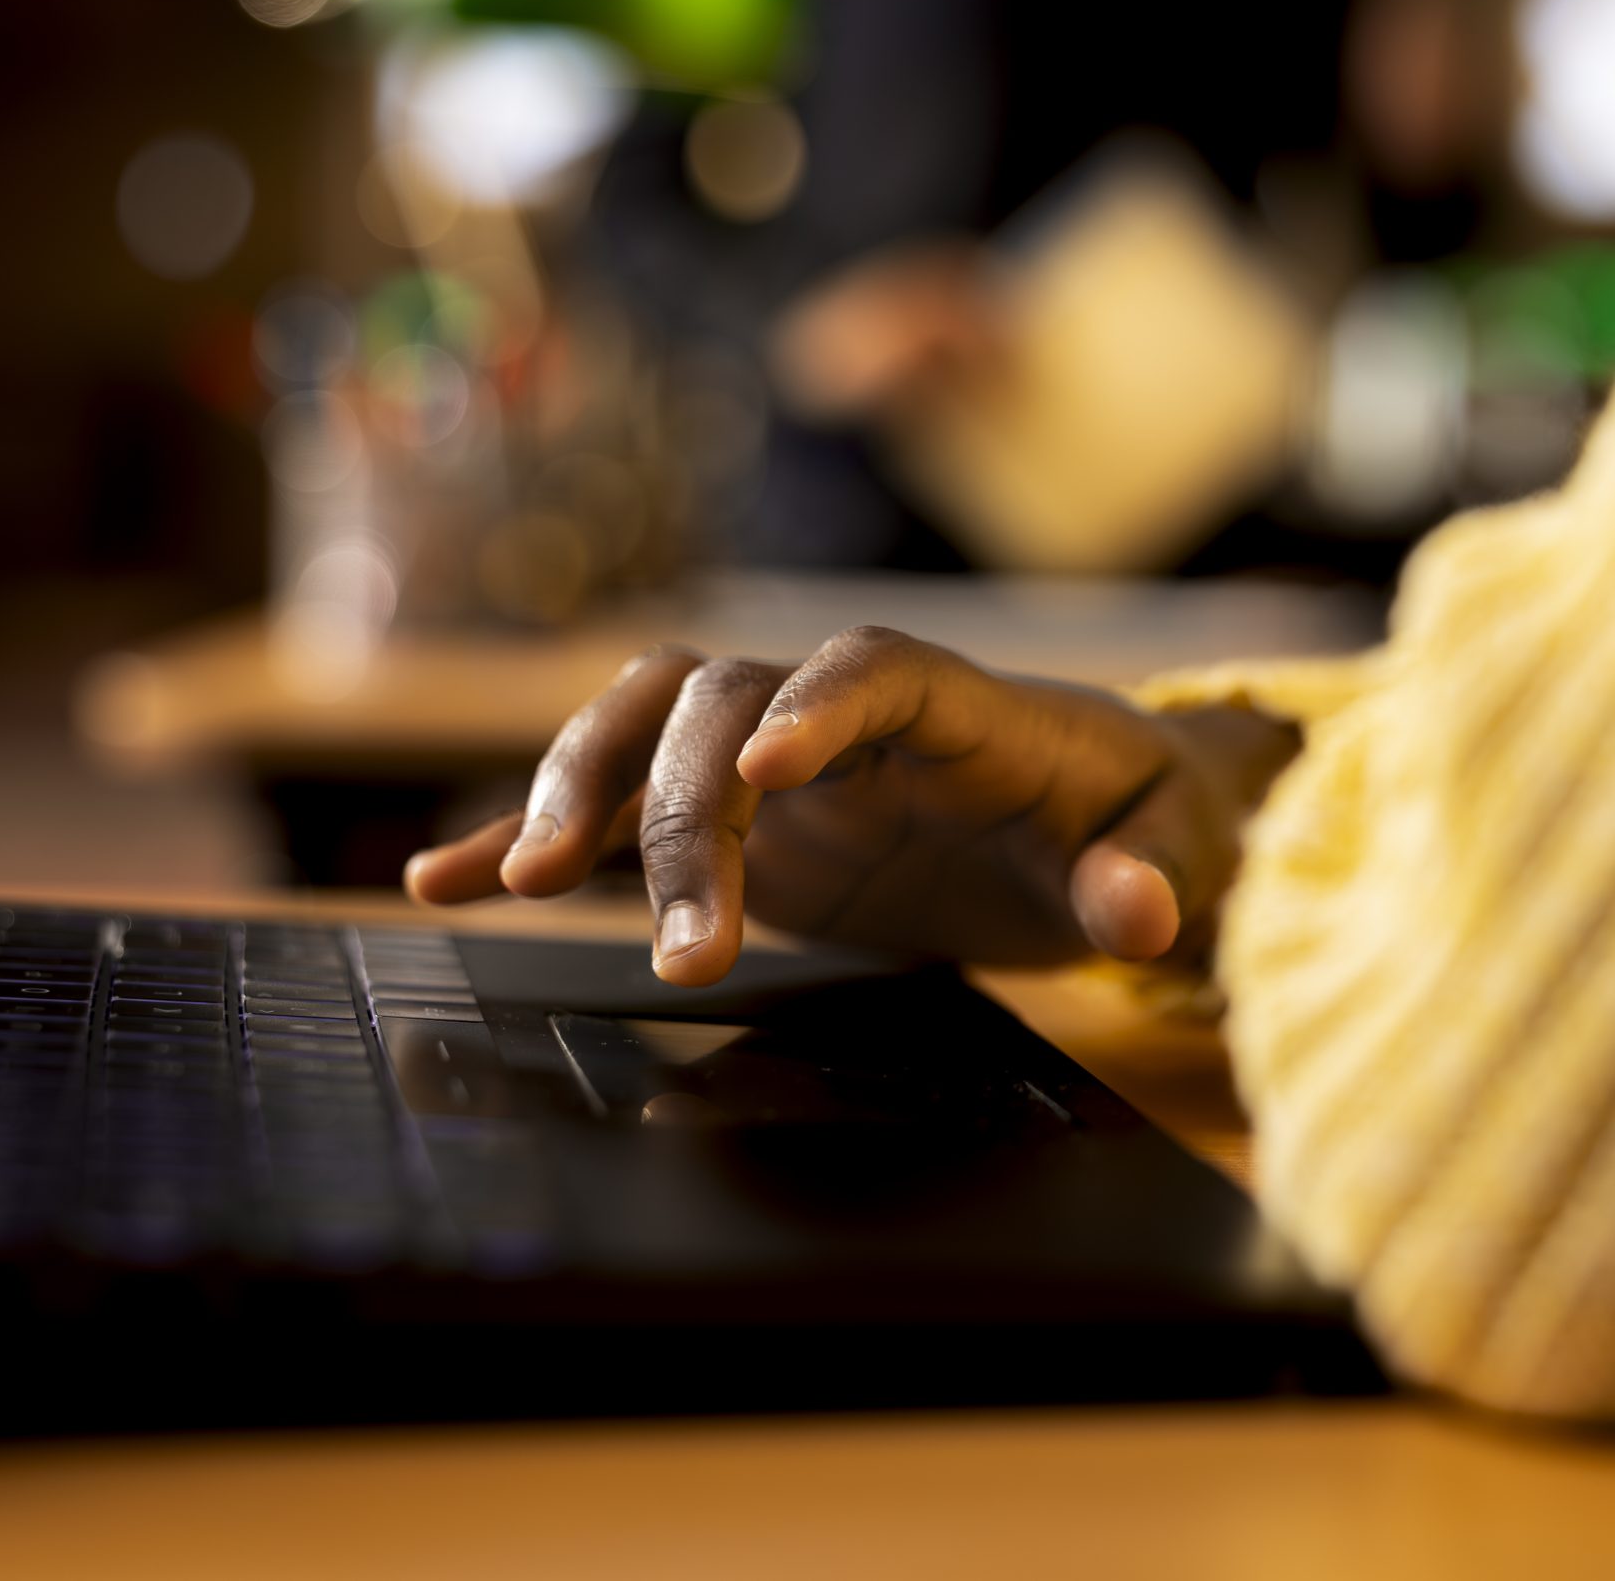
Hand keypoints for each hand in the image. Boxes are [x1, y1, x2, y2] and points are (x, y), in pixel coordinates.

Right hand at [404, 628, 1298, 984]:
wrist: (1094, 820)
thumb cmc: (1134, 818)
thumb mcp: (1167, 849)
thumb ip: (1149, 877)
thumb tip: (1142, 913)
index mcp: (956, 706)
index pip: (875, 671)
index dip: (818, 706)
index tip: (765, 770)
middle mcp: (842, 714)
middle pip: (727, 705)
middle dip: (687, 810)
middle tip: (688, 943)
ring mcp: (773, 760)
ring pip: (645, 724)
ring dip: (582, 789)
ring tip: (527, 880)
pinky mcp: (734, 824)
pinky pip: (616, 810)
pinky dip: (531, 836)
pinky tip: (448, 881)